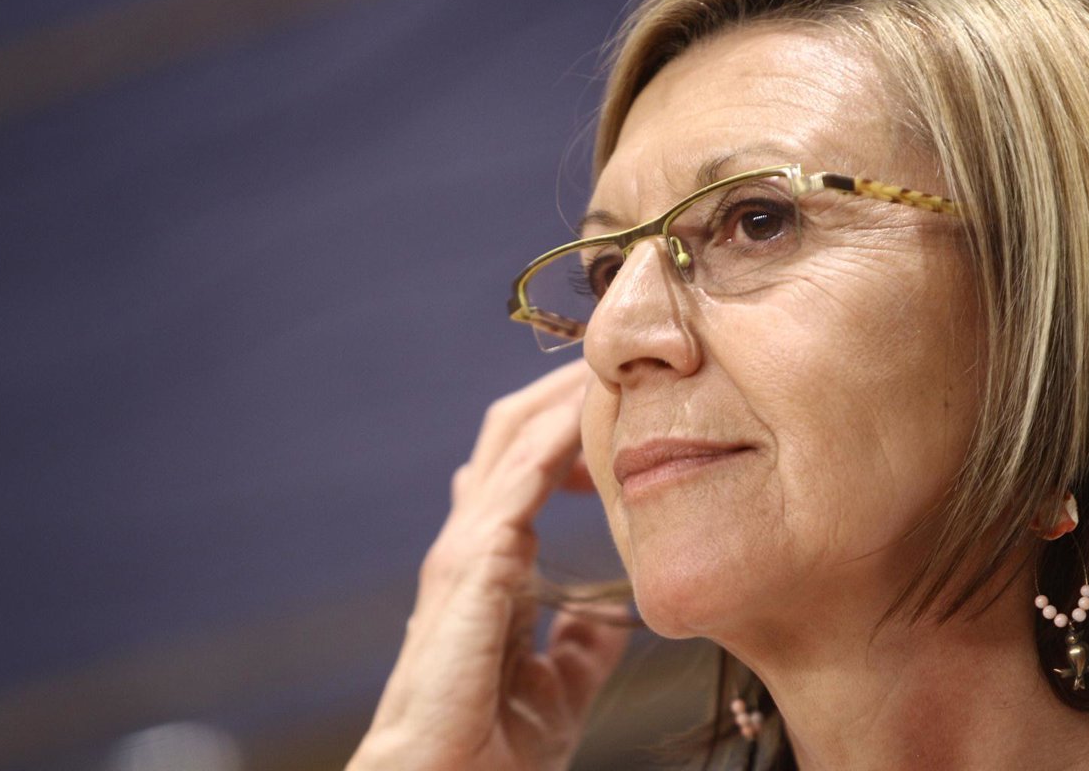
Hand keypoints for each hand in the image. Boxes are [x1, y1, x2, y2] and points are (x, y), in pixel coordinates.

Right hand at [348, 360, 628, 770]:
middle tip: (617, 357)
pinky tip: (592, 409)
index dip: (568, 425)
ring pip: (513, 437)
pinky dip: (554, 436)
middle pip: (515, 432)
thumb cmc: (490, 743)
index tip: (622, 400)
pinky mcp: (472, 561)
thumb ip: (580, 642)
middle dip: (562, 390)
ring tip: (610, 358)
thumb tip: (609, 615)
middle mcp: (473, 539)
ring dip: (561, 394)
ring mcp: (466, 545)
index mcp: (491, 561)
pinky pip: (518, 478)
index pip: (527, 466)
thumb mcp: (558, 683)